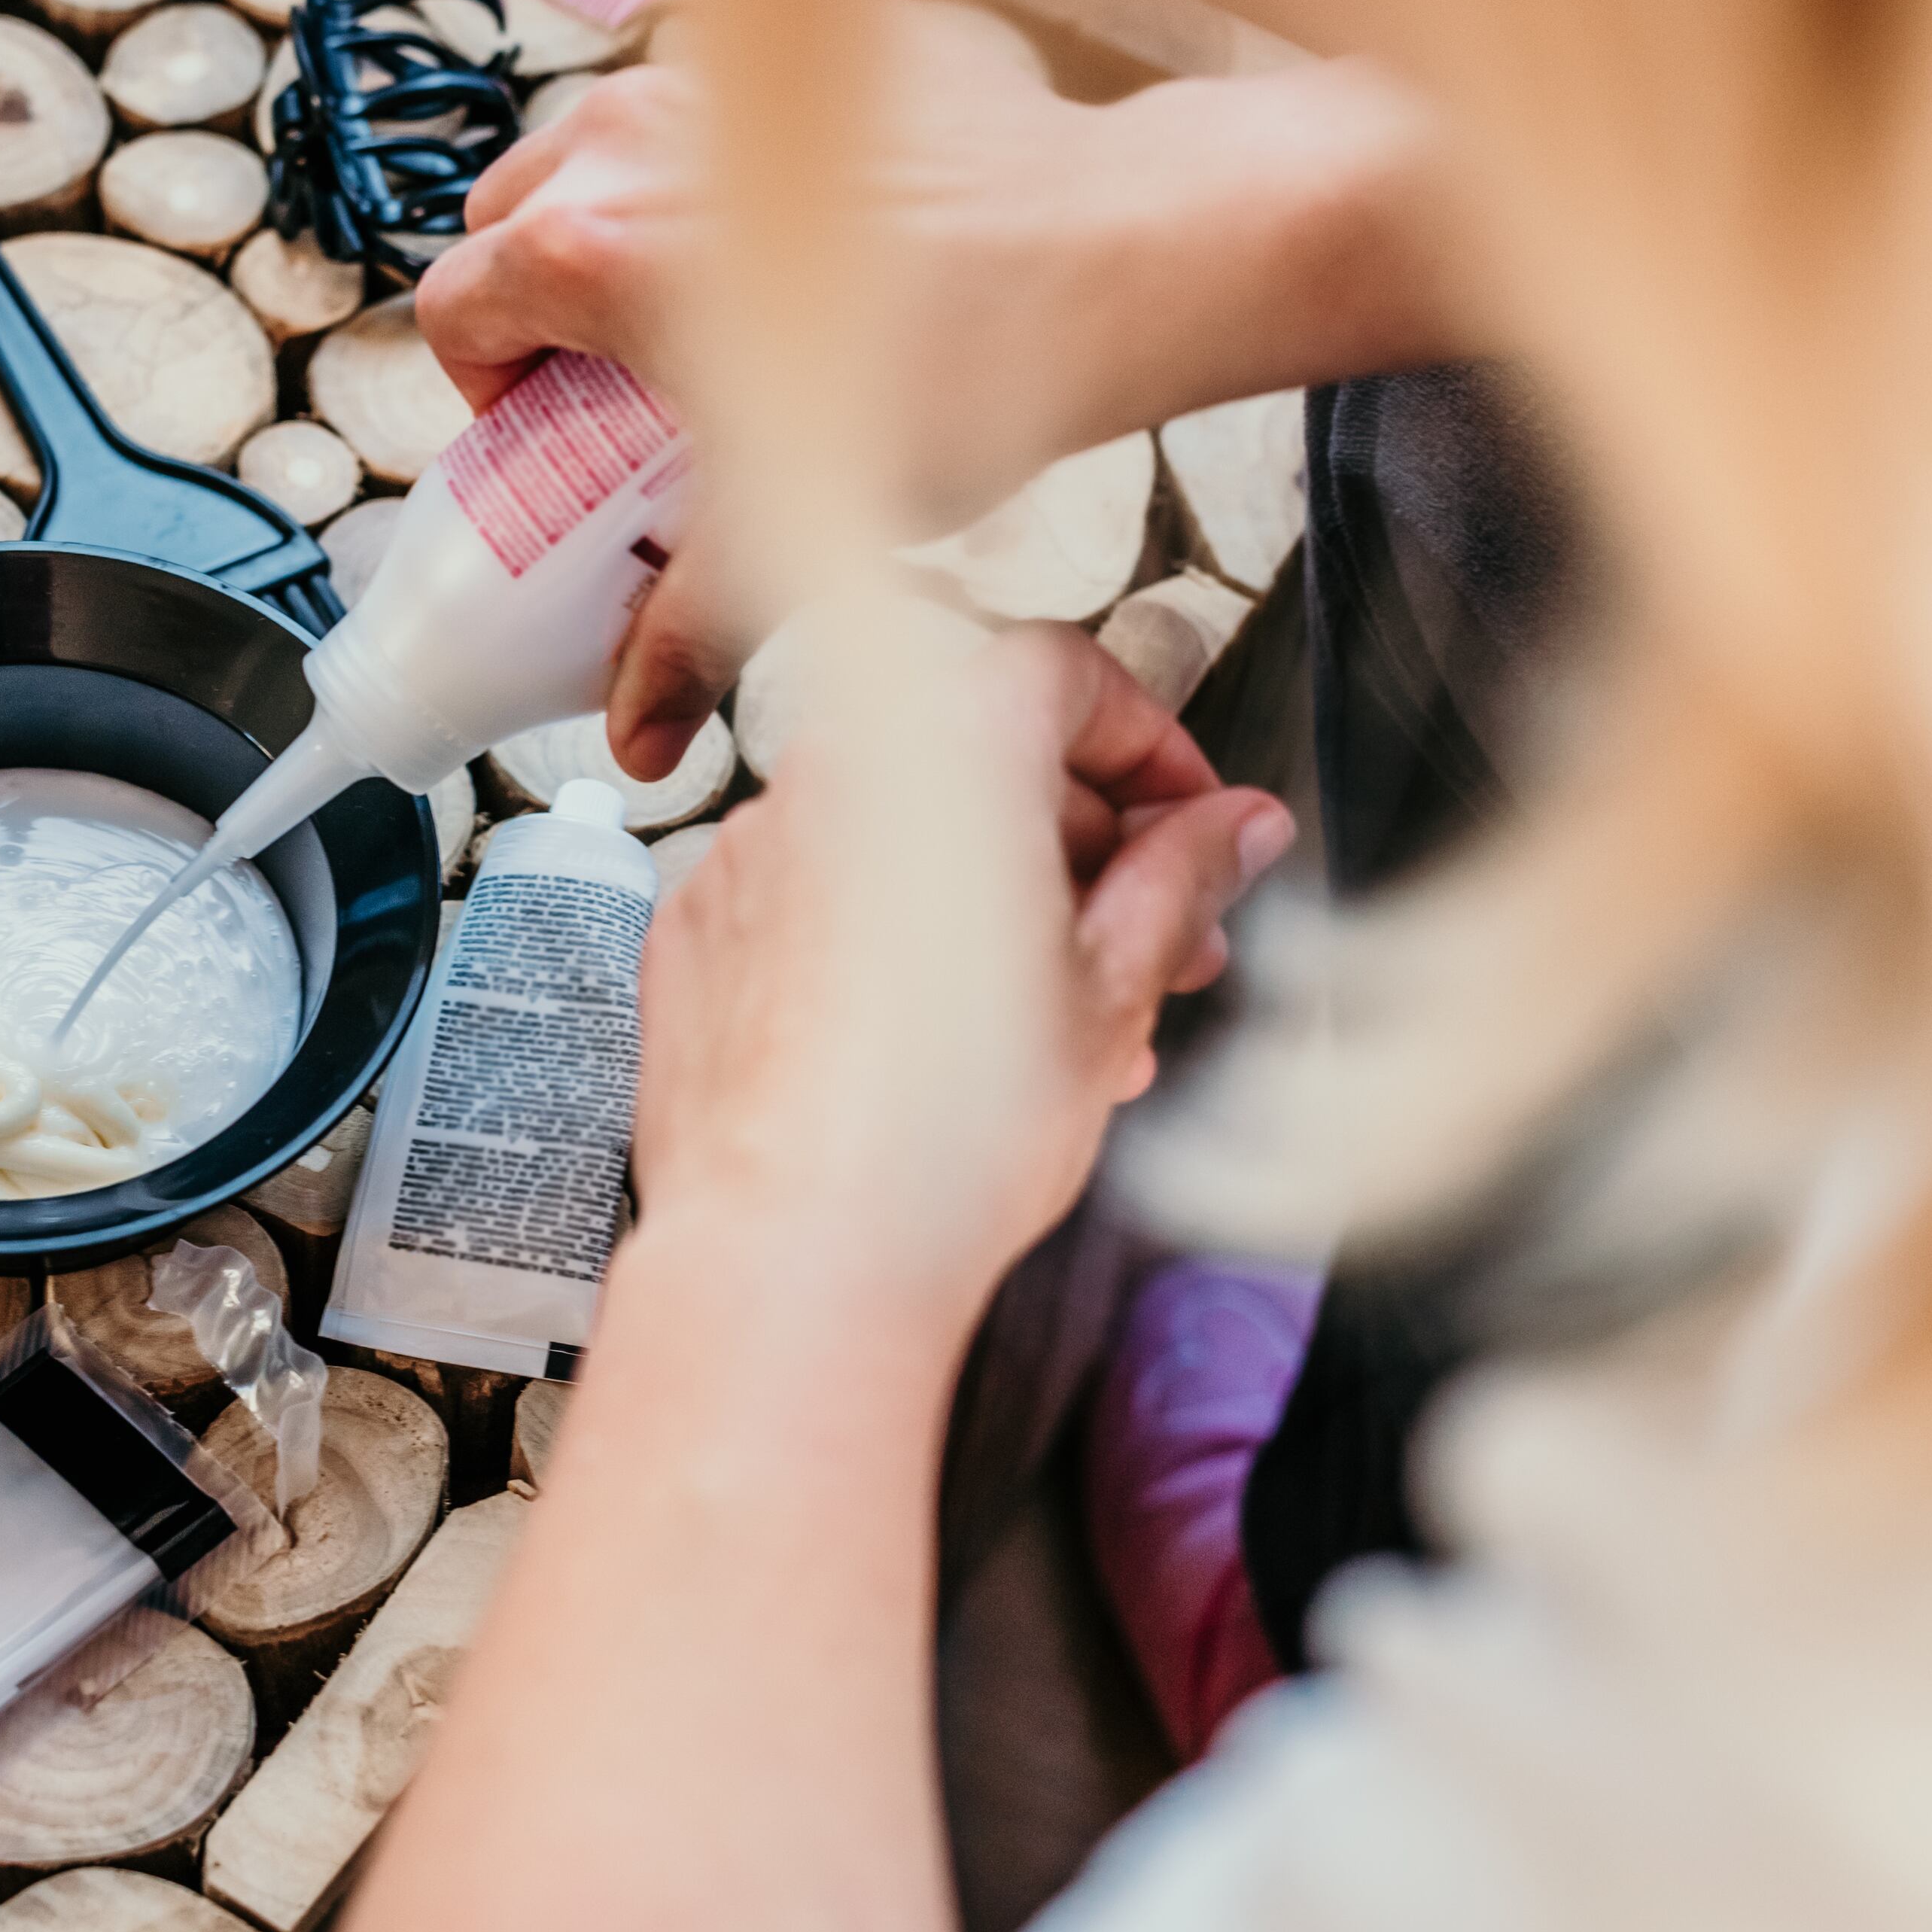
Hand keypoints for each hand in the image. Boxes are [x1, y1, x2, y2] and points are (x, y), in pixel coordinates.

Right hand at [416, 6, 1459, 780]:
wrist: (1118, 249)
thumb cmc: (961, 372)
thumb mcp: (791, 526)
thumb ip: (686, 633)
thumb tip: (637, 737)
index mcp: (590, 249)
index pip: (456, 311)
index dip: (491, 392)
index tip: (558, 438)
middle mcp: (631, 136)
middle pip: (513, 219)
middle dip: (546, 305)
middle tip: (625, 388)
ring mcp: (722, 68)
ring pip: (608, 147)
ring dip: (626, 225)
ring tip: (715, 312)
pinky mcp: (810, 39)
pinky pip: (722, 97)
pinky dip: (732, 161)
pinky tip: (815, 236)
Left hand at [625, 625, 1293, 1356]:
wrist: (791, 1255)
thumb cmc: (946, 1134)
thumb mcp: (1114, 990)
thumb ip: (1182, 876)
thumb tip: (1233, 825)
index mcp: (944, 748)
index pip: (1065, 676)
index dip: (1151, 746)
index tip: (1196, 825)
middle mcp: (828, 772)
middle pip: (983, 757)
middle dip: (1088, 846)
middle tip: (1162, 945)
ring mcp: (749, 850)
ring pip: (904, 837)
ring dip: (999, 903)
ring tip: (1073, 1022)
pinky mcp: (698, 928)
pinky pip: (819, 898)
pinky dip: (890, 939)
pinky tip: (946, 1042)